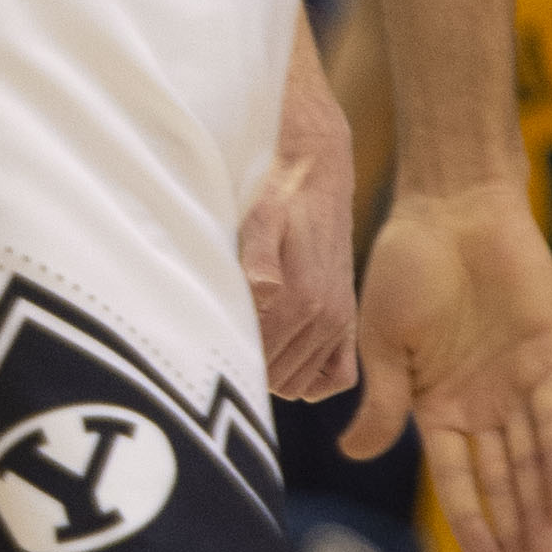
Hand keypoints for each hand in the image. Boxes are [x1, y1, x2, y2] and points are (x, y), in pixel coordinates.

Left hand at [242, 47, 359, 400]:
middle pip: (275, 377)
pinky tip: (283, 350)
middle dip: (247, 364)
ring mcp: (340, 322)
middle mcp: (326, 316)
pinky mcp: (348, 319)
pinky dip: (311, 376)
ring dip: (273, 370)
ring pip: (300, 383)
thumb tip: (262, 298)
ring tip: (245, 338)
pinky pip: (335, 377)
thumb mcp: (258, 217)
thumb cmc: (275, 191)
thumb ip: (259, 261)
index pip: (260, 361)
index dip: (228, 354)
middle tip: (216, 336)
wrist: (315, 168)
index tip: (203, 337)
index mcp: (301, 297)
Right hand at [344, 180, 551, 551]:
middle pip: (501, 482)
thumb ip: (380, 397)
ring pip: (530, 463)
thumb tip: (356, 453)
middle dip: (516, 536)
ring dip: (540, 512)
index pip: (454, 474)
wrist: (451, 210)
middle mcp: (476, 403)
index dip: (470, 519)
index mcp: (431, 401)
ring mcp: (512, 386)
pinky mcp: (547, 362)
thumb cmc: (403, 265)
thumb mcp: (380, 337)